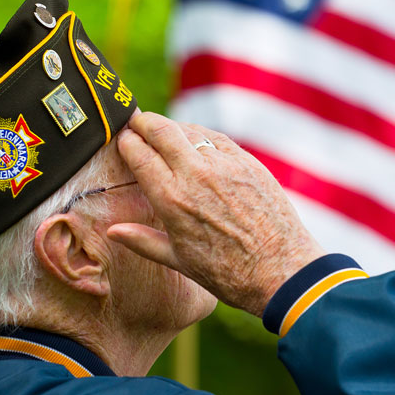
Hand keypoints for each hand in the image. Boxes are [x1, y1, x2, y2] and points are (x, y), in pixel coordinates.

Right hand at [106, 112, 324, 316]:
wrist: (281, 270)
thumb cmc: (228, 273)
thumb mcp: (180, 260)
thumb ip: (143, 241)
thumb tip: (113, 230)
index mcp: (172, 199)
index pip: (139, 153)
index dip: (126, 141)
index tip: (122, 139)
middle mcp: (196, 174)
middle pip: (161, 130)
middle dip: (144, 122)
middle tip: (136, 122)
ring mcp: (225, 165)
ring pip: (191, 130)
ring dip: (173, 128)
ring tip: (165, 133)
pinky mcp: (249, 163)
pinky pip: (219, 139)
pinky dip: (202, 136)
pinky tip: (197, 142)